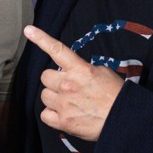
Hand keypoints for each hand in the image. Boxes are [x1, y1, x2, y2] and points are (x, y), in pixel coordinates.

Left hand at [26, 25, 124, 141]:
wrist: (124, 119)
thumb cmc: (116, 96)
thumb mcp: (102, 73)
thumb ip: (83, 69)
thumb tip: (72, 70)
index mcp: (80, 70)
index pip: (57, 50)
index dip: (41, 38)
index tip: (28, 30)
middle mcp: (68, 85)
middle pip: (45, 76)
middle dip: (54, 80)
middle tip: (67, 87)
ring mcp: (64, 104)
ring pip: (44, 95)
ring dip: (53, 97)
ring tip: (69, 102)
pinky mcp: (63, 122)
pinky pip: (45, 114)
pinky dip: (52, 114)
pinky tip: (64, 113)